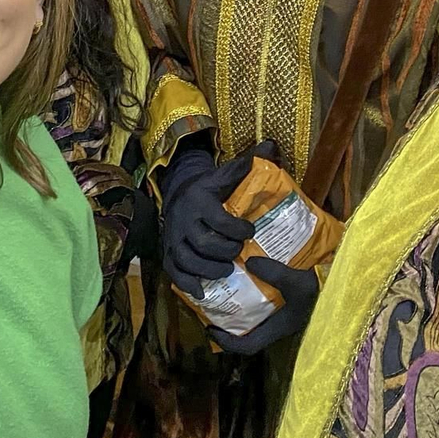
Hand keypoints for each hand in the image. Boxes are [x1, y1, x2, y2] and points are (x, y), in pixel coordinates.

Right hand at [159, 140, 279, 299]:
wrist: (178, 192)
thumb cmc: (209, 188)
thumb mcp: (224, 174)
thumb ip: (246, 164)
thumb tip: (271, 145)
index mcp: (199, 200)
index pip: (220, 220)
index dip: (238, 229)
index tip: (251, 230)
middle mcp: (183, 219)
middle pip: (204, 243)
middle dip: (226, 251)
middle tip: (240, 252)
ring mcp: (173, 237)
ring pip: (188, 260)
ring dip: (210, 269)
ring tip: (228, 270)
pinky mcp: (167, 251)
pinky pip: (173, 271)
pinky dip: (188, 284)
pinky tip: (203, 292)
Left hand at [206, 256, 320, 354]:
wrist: (344, 284)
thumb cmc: (322, 290)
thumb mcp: (298, 283)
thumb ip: (275, 273)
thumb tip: (249, 261)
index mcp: (279, 327)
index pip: (248, 346)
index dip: (226, 342)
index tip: (209, 327)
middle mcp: (278, 324)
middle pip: (246, 331)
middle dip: (227, 321)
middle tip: (212, 303)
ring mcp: (282, 313)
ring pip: (253, 316)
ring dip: (237, 305)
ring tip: (222, 286)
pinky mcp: (287, 301)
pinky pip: (263, 301)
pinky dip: (250, 291)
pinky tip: (244, 274)